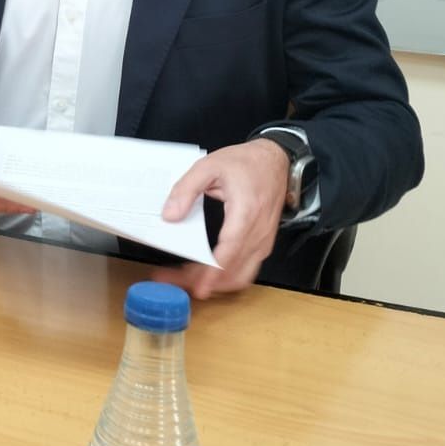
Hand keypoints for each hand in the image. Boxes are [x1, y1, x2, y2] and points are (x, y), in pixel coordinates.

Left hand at [152, 139, 287, 297]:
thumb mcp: (209, 166)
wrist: (275, 160)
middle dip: (204, 281)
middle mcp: (259, 232)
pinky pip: (248, 270)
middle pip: (233, 270)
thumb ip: (186, 189)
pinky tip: (208, 276)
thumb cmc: (246, 163)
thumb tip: (170, 214)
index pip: (230, 250)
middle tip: (175, 281)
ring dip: (216, 284)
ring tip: (187, 281)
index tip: (198, 286)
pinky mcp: (263, 245)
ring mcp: (264, 242)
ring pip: (242, 276)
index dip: (213, 272)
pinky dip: (227, 278)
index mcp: (246, 212)